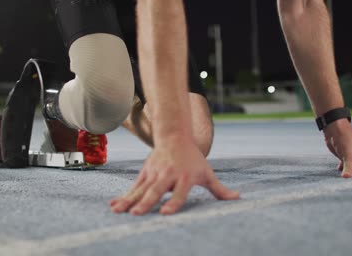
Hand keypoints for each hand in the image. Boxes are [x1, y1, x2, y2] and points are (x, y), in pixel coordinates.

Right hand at [109, 138, 239, 214]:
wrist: (175, 137)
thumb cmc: (194, 159)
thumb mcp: (207, 172)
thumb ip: (219, 189)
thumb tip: (238, 198)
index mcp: (185, 177)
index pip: (180, 192)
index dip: (173, 202)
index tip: (166, 213)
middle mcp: (169, 175)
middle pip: (157, 190)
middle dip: (147, 202)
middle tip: (138, 214)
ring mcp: (155, 173)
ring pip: (141, 189)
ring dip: (129, 200)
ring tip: (119, 212)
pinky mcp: (145, 173)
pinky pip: (134, 187)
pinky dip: (124, 196)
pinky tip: (114, 206)